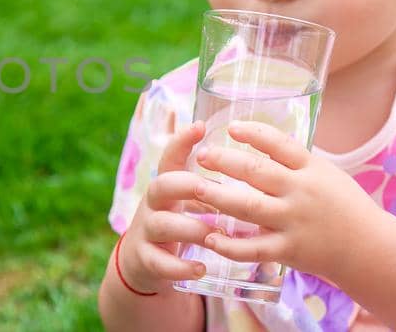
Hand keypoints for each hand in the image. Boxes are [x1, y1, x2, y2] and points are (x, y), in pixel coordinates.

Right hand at [117, 118, 215, 292]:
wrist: (142, 261)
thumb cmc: (178, 221)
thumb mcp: (186, 200)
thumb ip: (207, 184)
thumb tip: (252, 161)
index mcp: (167, 185)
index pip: (170, 157)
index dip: (182, 141)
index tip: (201, 126)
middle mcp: (153, 204)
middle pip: (161, 185)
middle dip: (185, 185)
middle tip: (210, 188)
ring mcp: (147, 231)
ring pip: (163, 224)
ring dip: (191, 228)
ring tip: (215, 236)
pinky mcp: (146, 259)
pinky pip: (159, 262)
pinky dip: (180, 267)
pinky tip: (200, 269)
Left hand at [190, 121, 390, 278]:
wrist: (369, 248)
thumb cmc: (344, 206)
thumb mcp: (326, 174)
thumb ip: (294, 161)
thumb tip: (257, 138)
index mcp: (311, 168)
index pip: (280, 144)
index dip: (254, 133)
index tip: (231, 127)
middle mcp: (301, 192)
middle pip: (257, 172)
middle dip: (225, 161)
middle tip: (201, 155)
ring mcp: (293, 222)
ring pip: (249, 207)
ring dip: (219, 197)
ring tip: (195, 189)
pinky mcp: (288, 250)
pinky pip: (254, 248)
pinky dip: (230, 245)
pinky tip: (209, 238)